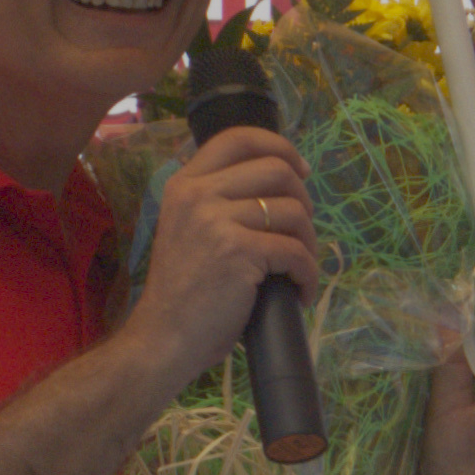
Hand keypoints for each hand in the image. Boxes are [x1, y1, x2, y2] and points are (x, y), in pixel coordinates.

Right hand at [127, 125, 319, 394]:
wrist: (165, 336)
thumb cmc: (184, 291)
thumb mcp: (189, 229)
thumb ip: (219, 201)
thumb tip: (277, 183)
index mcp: (184, 183)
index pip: (238, 137)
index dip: (279, 147)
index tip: (300, 171)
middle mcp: (197, 193)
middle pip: (277, 169)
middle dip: (304, 200)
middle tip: (302, 233)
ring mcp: (216, 220)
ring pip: (294, 212)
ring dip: (309, 244)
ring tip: (299, 270)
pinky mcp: (238, 252)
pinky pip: (296, 253)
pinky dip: (308, 275)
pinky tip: (300, 292)